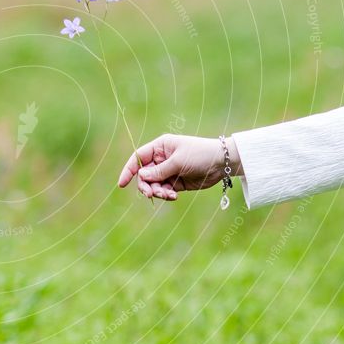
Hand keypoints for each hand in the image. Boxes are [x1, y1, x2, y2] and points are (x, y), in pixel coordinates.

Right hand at [117, 134, 240, 199]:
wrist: (222, 163)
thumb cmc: (200, 154)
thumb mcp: (178, 162)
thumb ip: (159, 171)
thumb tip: (141, 177)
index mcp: (160, 147)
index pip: (138, 158)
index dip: (128, 170)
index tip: (122, 184)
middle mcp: (161, 159)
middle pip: (144, 175)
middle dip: (146, 186)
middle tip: (151, 194)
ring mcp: (168, 171)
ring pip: (154, 185)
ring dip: (158, 192)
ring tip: (168, 195)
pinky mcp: (176, 182)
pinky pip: (164, 190)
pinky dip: (166, 195)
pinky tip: (174, 196)